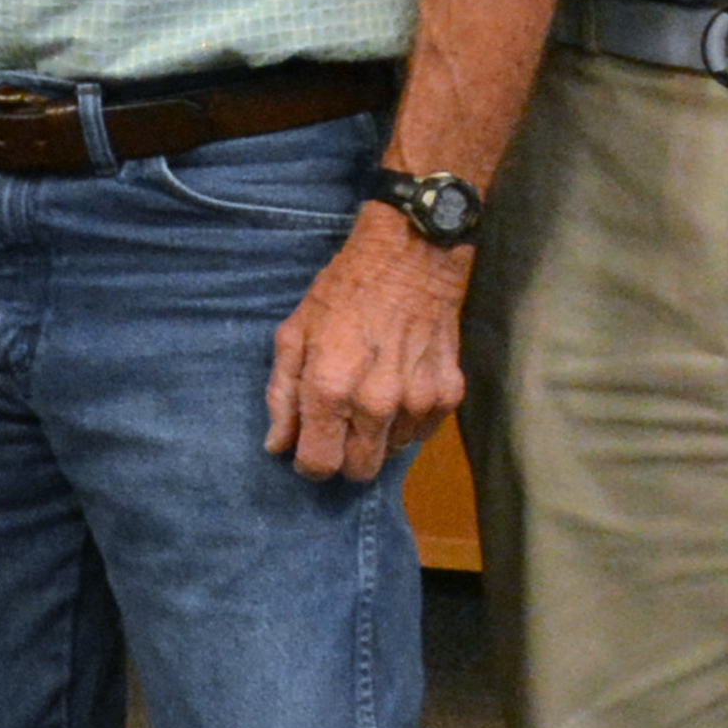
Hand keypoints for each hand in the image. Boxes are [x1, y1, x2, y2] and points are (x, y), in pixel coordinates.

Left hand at [265, 205, 467, 481]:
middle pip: (359, 470)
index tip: (307, 447)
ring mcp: (418, 402)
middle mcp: (377, 405)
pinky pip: (423, 432)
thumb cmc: (342, 292)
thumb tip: (277, 445)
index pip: (319, 464)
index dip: (308, 463)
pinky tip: (398, 387)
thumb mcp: (294, 334)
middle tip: (339, 427)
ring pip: (392, 452)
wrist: (410, 257)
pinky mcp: (450, 395)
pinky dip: (407, 420)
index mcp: (330, 390)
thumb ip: (282, 394)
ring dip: (378, 437)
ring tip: (370, 396)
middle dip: (344, 458)